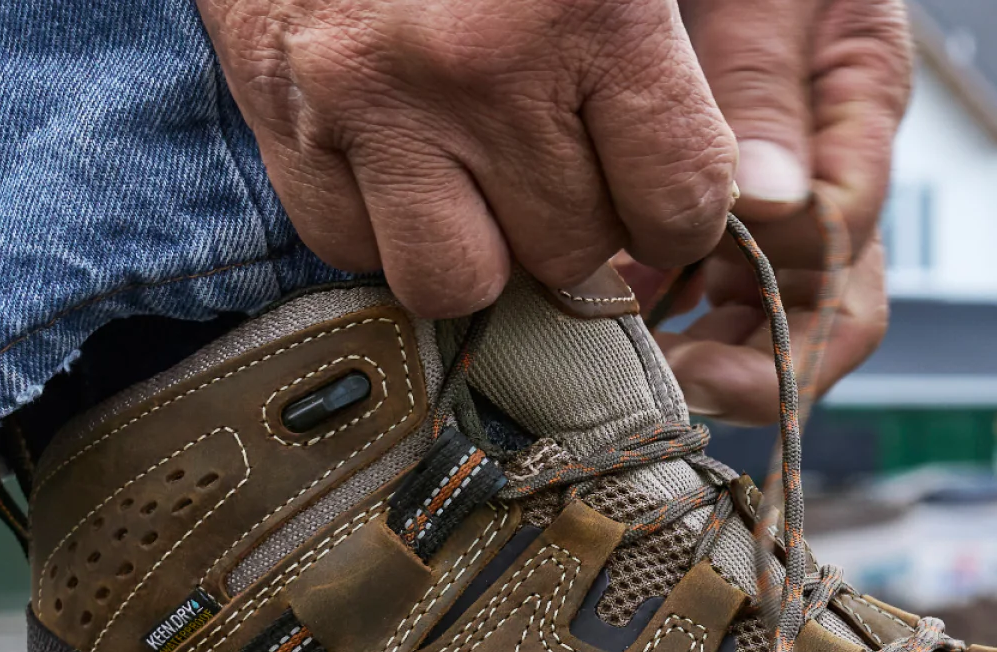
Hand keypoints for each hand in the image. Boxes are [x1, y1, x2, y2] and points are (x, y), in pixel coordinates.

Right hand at [198, 0, 737, 317]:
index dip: (678, 216)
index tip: (659, 198)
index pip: (675, 202)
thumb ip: (660, 63)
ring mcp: (371, 100)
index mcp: (591, 8)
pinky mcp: (281, 113)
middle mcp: (479, 66)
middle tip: (557, 159)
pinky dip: (377, 223)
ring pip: (454, 281)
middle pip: (567, 253)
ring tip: (477, 175)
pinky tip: (396, 156)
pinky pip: (346, 247)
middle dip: (574, 221)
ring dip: (477, 249)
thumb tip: (715, 194)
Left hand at [632, 0, 909, 421]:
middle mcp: (830, 169)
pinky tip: (615, 317)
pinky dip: (669, 309)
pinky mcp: (725, 194)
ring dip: (710, 350)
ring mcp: (780, 190)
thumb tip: (768, 204)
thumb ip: (766, 86)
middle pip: (826, 312)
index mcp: (860, 111)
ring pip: (770, 310)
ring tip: (636, 368)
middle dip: (757, 368)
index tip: (697, 329)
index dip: (782, 310)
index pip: (842, 248)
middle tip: (671, 386)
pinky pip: (711, 280)